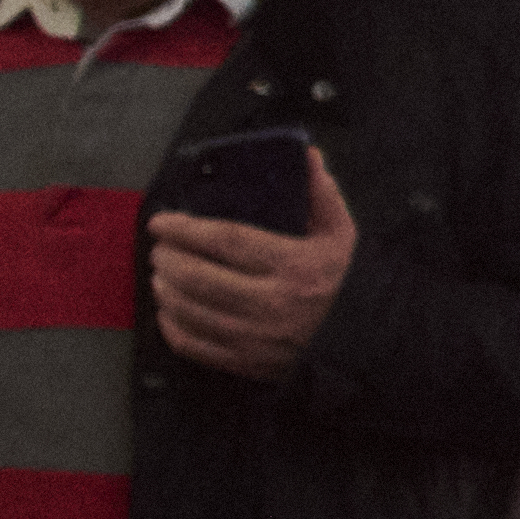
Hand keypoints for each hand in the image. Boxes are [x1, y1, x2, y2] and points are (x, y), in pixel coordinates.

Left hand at [140, 147, 356, 378]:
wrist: (359, 342)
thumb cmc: (344, 283)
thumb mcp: (341, 235)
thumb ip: (321, 196)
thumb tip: (307, 156)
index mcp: (293, 265)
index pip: (226, 241)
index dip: (186, 229)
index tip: (162, 222)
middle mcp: (270, 302)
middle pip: (198, 277)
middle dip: (168, 259)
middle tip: (160, 247)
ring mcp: (253, 336)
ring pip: (188, 309)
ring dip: (164, 288)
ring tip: (161, 273)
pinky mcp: (243, 362)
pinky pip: (190, 343)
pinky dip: (170, 324)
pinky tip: (169, 308)